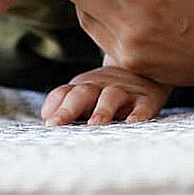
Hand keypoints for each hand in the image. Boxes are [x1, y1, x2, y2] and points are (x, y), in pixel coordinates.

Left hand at [41, 64, 170, 126]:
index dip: (55, 107)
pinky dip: (138, 114)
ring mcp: (124, 92)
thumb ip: (63, 103)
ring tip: (95, 124)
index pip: (64, 94)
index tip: (49, 123)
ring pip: (111, 97)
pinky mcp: (147, 100)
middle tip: (58, 124)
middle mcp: (101, 87)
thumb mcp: (85, 93)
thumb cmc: (106, 90)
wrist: (146, 70)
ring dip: (102, 110)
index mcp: (83, 88)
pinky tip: (132, 122)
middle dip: (69, 108)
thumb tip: (46, 116)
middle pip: (83, 93)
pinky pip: (143, 106)